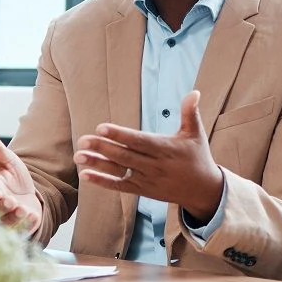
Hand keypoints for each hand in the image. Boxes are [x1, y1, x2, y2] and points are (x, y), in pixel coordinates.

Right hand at [0, 128, 42, 232]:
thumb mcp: (8, 162)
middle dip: (2, 208)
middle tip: (12, 202)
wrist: (29, 197)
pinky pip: (18, 234)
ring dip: (14, 219)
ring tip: (25, 210)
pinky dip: (26, 227)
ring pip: (4, 225)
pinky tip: (34, 218)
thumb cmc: (13, 179)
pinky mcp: (16, 233)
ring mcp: (4, 223)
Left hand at [73, 90, 223, 223]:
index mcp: (166, 149)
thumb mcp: (196, 134)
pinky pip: (120, 186)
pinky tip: (85, 174)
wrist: (204, 190)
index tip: (101, 128)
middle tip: (83, 140)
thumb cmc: (197, 157)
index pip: (139, 141)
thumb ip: (190, 113)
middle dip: (103, 148)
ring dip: (98, 164)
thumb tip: (194, 91)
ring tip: (78, 156)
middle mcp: (155, 165)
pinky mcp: (142, 190)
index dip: (120, 135)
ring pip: (119, 171)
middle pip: (125, 156)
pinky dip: (103, 182)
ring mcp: (147, 179)